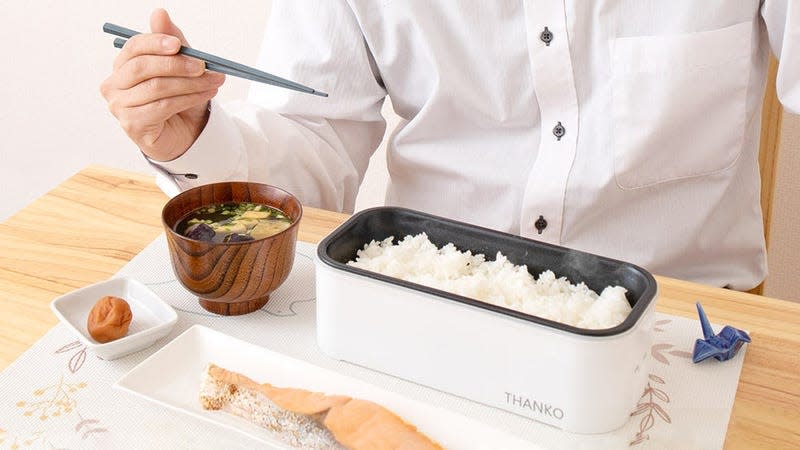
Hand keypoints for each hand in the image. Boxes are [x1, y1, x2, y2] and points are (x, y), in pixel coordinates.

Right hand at [100, 9, 225, 160]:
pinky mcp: (132, 124)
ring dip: (190, 83)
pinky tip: (205, 95)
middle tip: (204, 65)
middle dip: (177, 64)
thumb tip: (159, 13)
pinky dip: (188, 99)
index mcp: (122, 66)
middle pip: (143, 67)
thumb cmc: (179, 98)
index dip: (156, 42)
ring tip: (213, 81)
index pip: (134, 47)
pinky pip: (162, 106)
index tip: (179, 44)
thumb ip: (172, 43)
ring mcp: (119, 106)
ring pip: (157, 87)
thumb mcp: (181, 68)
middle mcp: (114, 85)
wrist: (185, 133)